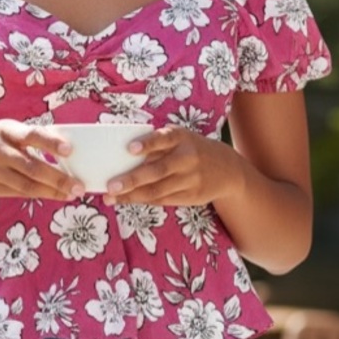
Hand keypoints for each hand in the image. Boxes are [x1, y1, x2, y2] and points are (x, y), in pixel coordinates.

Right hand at [0, 121, 83, 200]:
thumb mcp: (5, 133)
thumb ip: (31, 138)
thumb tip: (66, 145)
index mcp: (5, 129)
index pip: (31, 134)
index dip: (51, 142)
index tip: (69, 150)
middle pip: (32, 165)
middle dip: (58, 178)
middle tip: (79, 186)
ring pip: (26, 183)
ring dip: (51, 191)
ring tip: (71, 194)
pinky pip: (17, 192)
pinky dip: (38, 195)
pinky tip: (53, 196)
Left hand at [101, 126, 240, 207]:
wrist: (227, 170)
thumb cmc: (191, 150)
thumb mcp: (180, 139)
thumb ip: (157, 146)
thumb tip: (120, 156)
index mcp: (182, 138)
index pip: (163, 139)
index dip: (147, 143)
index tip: (130, 148)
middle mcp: (187, 158)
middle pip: (157, 171)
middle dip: (132, 180)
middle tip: (110, 186)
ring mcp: (191, 180)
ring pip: (157, 191)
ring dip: (131, 195)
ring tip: (111, 198)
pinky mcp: (191, 197)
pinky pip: (162, 200)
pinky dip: (142, 200)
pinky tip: (127, 200)